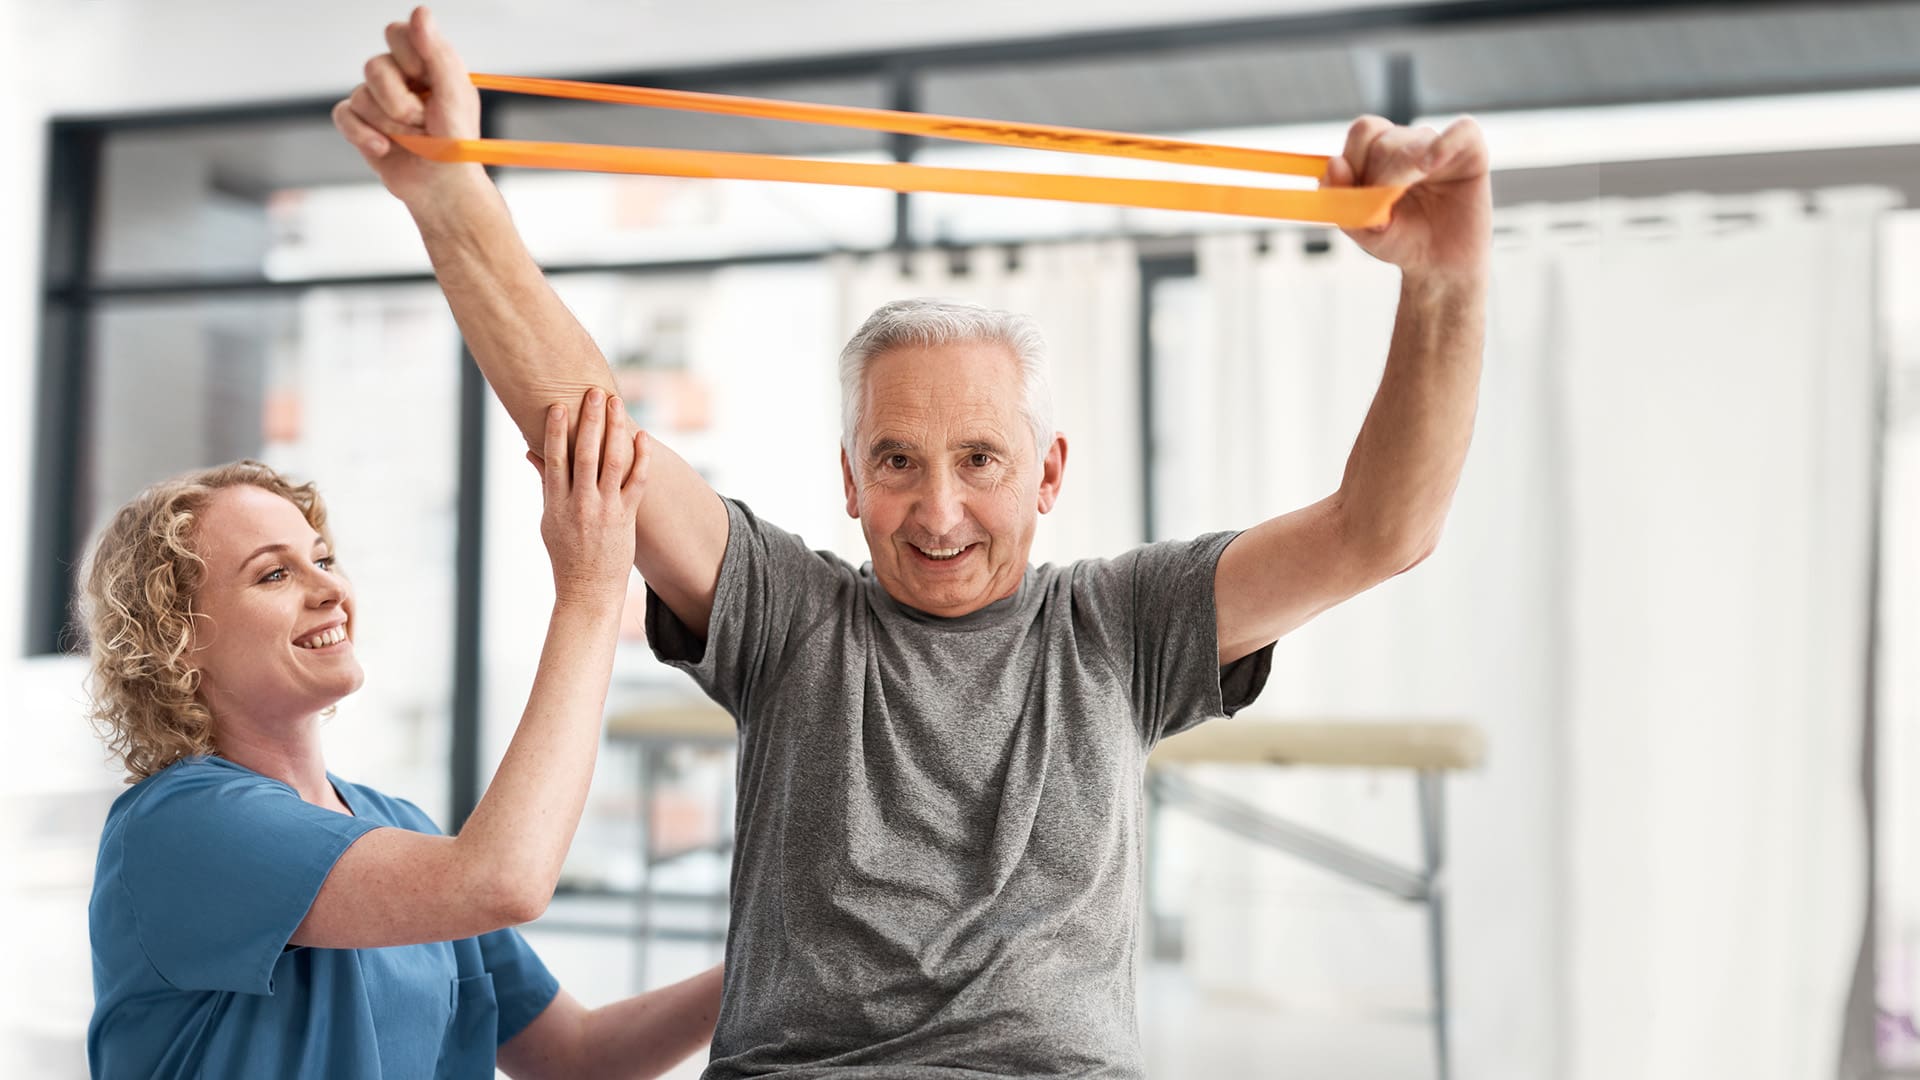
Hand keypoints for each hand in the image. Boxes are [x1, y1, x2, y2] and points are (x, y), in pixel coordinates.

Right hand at [331, 6, 485, 208]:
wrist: (442, 189)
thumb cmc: (456, 144)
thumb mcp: (454, 96)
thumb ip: (437, 52)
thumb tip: (420, 11)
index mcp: (426, 63)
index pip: (397, 32)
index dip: (407, 55)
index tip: (423, 79)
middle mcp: (400, 76)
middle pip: (374, 66)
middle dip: (399, 100)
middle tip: (423, 121)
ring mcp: (377, 99)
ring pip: (361, 95)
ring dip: (389, 124)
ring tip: (413, 139)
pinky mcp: (360, 123)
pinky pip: (344, 116)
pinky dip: (364, 135)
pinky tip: (385, 149)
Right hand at [533, 389, 649, 606]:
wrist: (588, 590)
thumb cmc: (565, 553)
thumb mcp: (548, 519)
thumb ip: (545, 483)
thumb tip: (530, 451)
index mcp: (556, 503)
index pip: (555, 459)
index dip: (557, 431)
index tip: (559, 405)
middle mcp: (580, 504)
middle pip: (585, 454)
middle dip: (590, 421)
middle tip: (594, 392)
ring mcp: (605, 510)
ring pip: (612, 462)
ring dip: (615, 430)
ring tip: (617, 404)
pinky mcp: (626, 517)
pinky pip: (637, 482)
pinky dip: (641, 458)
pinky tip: (642, 436)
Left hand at [1322, 115, 1490, 281]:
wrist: (1439, 266)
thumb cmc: (1402, 242)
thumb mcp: (1363, 228)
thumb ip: (1342, 198)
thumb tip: (1334, 162)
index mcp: (1378, 153)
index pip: (1363, 131)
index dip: (1355, 158)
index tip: (1359, 191)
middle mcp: (1409, 142)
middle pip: (1384, 139)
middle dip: (1378, 176)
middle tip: (1386, 206)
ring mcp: (1440, 145)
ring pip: (1415, 140)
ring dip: (1404, 173)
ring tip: (1410, 201)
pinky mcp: (1471, 153)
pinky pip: (1463, 130)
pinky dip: (1446, 143)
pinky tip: (1430, 165)